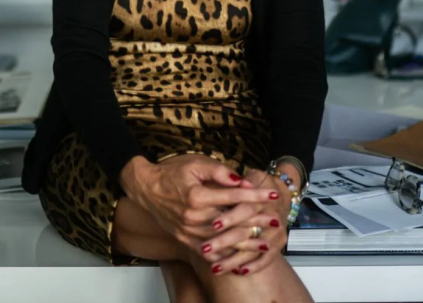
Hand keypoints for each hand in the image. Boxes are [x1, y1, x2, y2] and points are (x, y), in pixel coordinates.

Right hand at [119, 155, 280, 258]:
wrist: (146, 188)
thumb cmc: (172, 172)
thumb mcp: (195, 163)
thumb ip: (219, 171)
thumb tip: (241, 180)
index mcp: (198, 196)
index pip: (234, 196)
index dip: (255, 195)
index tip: (273, 195)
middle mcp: (194, 217)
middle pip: (232, 222)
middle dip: (256, 222)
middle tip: (276, 221)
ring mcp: (189, 232)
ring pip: (223, 242)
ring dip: (246, 243)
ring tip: (266, 243)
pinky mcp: (185, 240)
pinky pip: (208, 254)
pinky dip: (226, 257)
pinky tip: (240, 257)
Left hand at [200, 167, 295, 275]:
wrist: (282, 193)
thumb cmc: (261, 184)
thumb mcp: (252, 174)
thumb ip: (239, 179)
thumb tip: (236, 182)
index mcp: (263, 198)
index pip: (247, 208)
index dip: (231, 216)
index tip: (214, 224)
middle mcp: (273, 217)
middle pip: (247, 232)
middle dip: (225, 242)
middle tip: (205, 249)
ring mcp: (277, 232)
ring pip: (254, 250)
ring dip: (234, 260)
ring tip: (215, 268)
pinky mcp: (279, 243)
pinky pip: (267, 259)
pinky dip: (253, 266)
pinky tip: (238, 272)